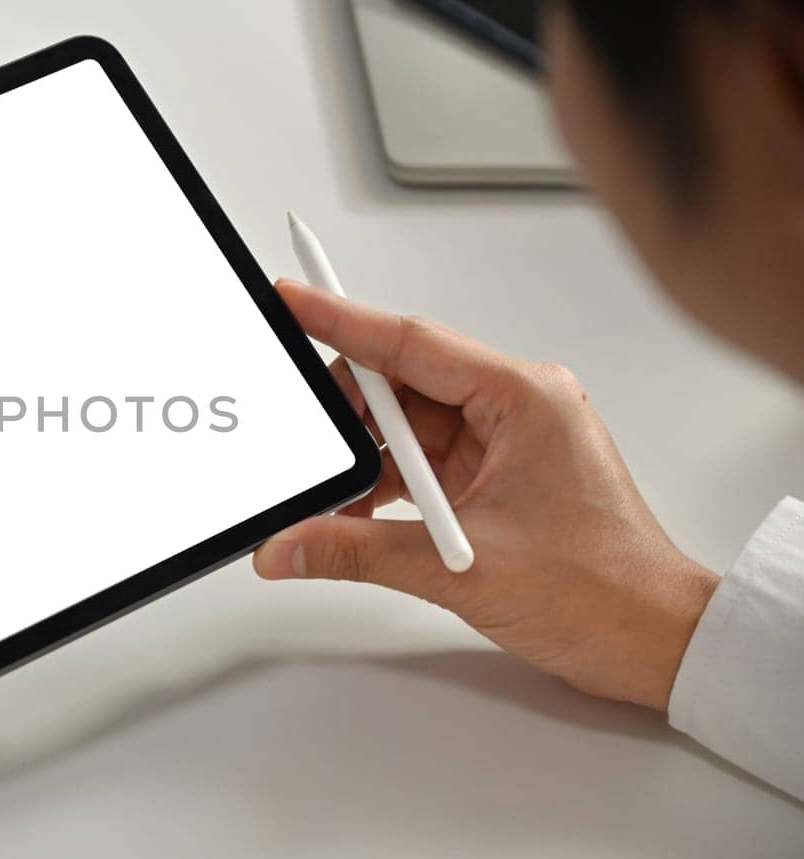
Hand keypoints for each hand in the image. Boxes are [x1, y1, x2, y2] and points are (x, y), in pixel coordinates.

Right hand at [255, 279, 719, 710]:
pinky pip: (421, 462)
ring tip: (336, 504)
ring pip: (406, 427)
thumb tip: (286, 545)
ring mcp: (506, 442)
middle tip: (311, 449)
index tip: (291, 301)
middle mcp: (517, 407)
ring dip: (366, 462)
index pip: (410, 343)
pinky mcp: (495, 476)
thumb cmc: (602, 592)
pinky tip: (360, 519)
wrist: (655, 641)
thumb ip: (357, 550)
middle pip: (402, 382)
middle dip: (348, 416)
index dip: (340, 320)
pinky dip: (385, 486)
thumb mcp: (460, 567)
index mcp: (524, 398)